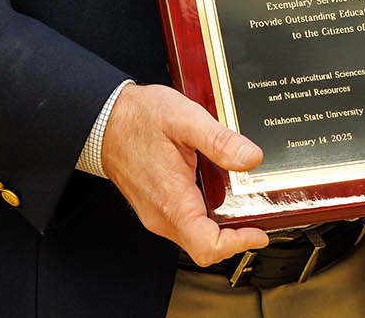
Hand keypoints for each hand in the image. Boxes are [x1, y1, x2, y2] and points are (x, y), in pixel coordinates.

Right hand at [98, 83, 269, 265]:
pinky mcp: (156, 207)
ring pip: (195, 238)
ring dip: (221, 229)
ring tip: (242, 206)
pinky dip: (206, 219)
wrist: (105, 119)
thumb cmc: (138, 119)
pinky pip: (185, 225)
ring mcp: (157, 214)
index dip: (238, 244)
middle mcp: (162, 216)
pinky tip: (218, 195)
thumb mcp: (184, 119)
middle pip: (205, 247)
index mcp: (172, 201)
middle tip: (257, 218)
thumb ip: (219, 140)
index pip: (207, 246)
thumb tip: (251, 158)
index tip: (259, 233)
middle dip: (235, 238)